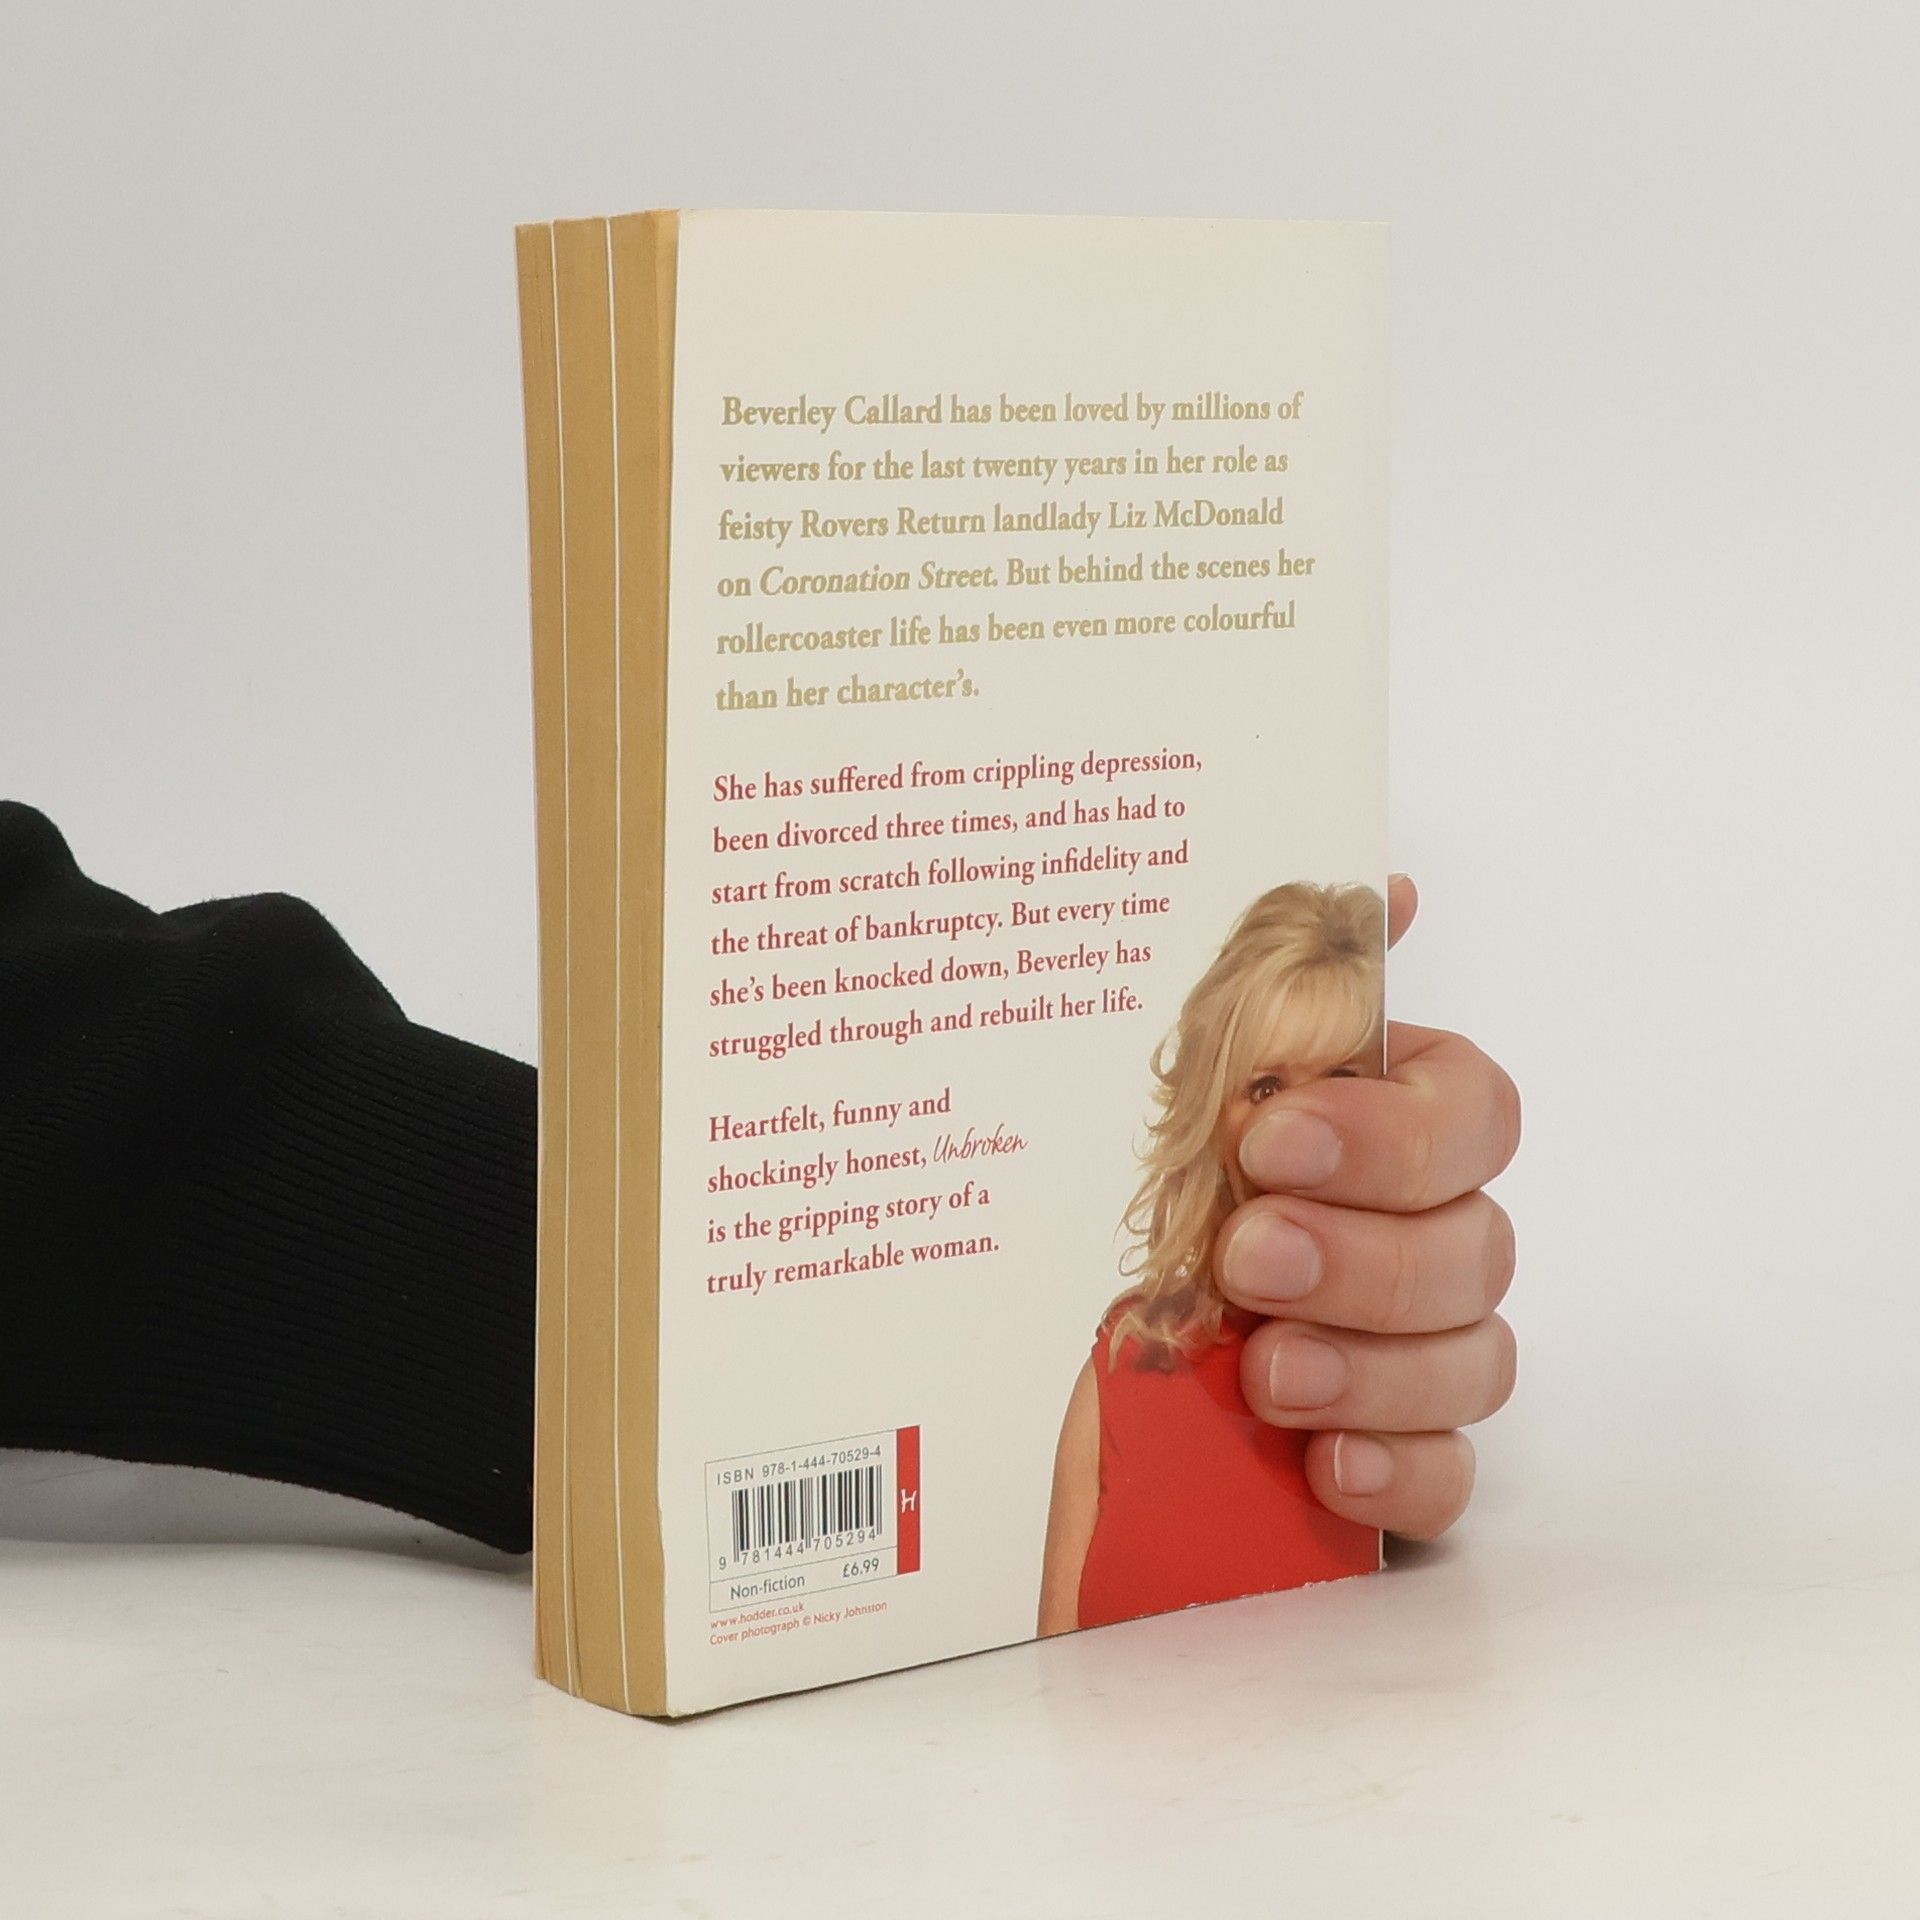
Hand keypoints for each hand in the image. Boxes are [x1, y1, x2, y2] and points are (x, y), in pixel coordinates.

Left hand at [1214, 875, 1519, 1539]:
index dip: (1391, 1132)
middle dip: (1363, 1254)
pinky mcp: (1392, 1454)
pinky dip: (1397, 1472)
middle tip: (1250, 1256)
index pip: (1474, 1114)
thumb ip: (1285, 987)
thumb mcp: (1197, 1078)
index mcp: (1396, 1131)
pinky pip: (1449, 1477)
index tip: (1273, 1139)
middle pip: (1478, 1246)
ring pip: (1475, 1361)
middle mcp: (1427, 1235)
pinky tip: (1326, 1461)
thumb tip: (1390, 892)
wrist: (1087, 1334)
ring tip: (1265, 1370)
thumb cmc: (1164, 1188)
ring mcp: (1419, 1352)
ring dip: (1371, 1363)